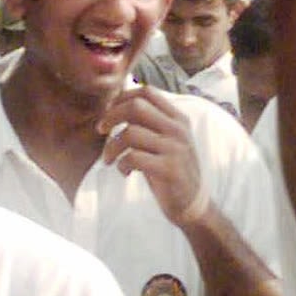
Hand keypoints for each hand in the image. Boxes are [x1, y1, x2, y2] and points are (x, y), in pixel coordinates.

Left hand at [99, 88, 209, 231]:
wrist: (193, 203)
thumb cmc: (171, 169)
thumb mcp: (168, 140)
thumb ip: (151, 123)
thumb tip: (119, 104)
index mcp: (178, 118)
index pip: (147, 92)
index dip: (122, 98)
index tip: (109, 114)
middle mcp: (178, 129)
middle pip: (136, 106)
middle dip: (111, 116)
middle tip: (101, 130)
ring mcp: (175, 148)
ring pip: (130, 133)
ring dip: (111, 147)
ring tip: (109, 159)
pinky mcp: (168, 169)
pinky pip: (133, 157)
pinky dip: (121, 164)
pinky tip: (124, 171)